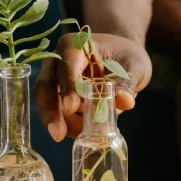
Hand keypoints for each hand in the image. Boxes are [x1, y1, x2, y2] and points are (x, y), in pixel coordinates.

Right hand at [34, 32, 151, 140]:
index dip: (68, 86)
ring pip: (48, 103)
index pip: (66, 65)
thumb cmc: (126, 55)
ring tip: (86, 136)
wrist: (121, 57)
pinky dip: (69, 125)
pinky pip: (58, 113)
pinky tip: (85, 133)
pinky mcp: (59, 96)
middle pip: (46, 86)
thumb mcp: (134, 64)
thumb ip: (127, 82)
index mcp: (74, 45)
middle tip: (58, 134)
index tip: (71, 107)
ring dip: (63, 123)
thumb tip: (125, 102)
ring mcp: (55, 79)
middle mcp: (58, 60)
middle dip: (50, 111)